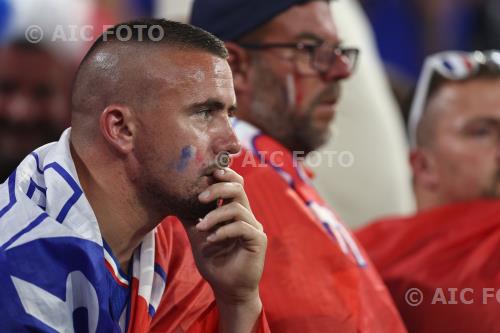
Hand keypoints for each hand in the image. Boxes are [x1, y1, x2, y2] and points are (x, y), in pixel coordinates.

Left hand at [185, 167, 266, 305]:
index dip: (222, 174)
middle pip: (238, 188)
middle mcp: (246, 215)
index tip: (204, 175)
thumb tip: (174, 198)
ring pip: (237, 208)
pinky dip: (224, 231)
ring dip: (215, 216)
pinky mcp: (258, 240)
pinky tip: (211, 240)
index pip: (233, 183)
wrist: (226, 288)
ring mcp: (254, 227)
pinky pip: (242, 227)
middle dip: (217, 189)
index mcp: (234, 210)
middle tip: (199, 198)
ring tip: (201, 227)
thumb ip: (191, 216)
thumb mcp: (198, 235)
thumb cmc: (214, 261)